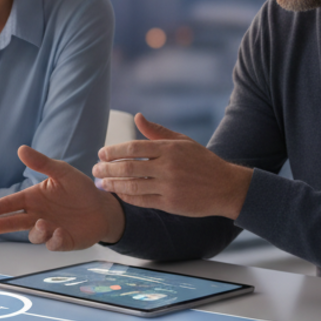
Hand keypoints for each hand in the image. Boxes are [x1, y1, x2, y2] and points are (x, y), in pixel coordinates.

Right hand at [0, 145, 124, 250]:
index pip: (12, 203)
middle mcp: (38, 215)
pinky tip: (58, 232)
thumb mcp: (62, 172)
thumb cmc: (80, 189)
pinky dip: (53, 240)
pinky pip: (54, 244)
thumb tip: (21, 149)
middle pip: (17, 222)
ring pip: (35, 235)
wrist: (103, 207)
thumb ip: (42, 163)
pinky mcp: (63, 241)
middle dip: (4, 224)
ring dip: (36, 230)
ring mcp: (50, 229)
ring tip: (41, 223)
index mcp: (35, 198)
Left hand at [93, 114, 252, 219]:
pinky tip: (119, 193)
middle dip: (107, 168)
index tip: (101, 153)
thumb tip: (137, 116)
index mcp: (169, 149)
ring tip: (101, 183)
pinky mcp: (170, 203)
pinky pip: (142, 200)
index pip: (133, 147)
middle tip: (95, 169)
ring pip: (132, 185)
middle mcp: (168, 167)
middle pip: (129, 167)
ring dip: (113, 184)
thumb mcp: (182, 142)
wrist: (225, 187)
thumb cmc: (202, 161)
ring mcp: (169, 186)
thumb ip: (157, 131)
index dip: (113, 151)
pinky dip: (127, 197)